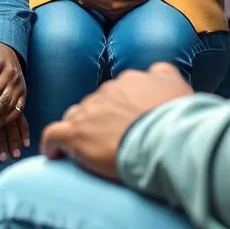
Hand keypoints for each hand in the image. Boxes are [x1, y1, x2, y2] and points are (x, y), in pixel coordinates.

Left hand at [41, 63, 192, 180]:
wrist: (166, 139)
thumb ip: (165, 75)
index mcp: (132, 80)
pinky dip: (51, 144)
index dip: (119, 107)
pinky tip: (54, 155)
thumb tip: (157, 73)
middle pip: (96, 103)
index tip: (125, 122)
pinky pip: (53, 135)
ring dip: (78, 130)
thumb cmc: (177, 119)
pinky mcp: (76, 133)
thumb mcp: (178, 86)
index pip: (119, 89)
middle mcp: (108, 90)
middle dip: (100, 120)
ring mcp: (90, 110)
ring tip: (85, 149)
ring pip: (75, 116)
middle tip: (110, 141)